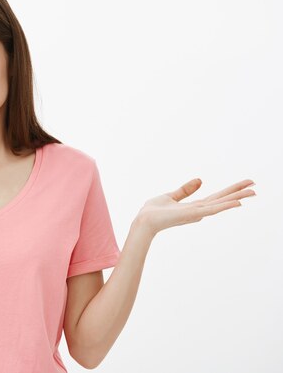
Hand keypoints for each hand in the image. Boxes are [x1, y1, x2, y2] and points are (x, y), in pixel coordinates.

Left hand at [135, 178, 255, 236]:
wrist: (144, 220)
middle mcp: (198, 211)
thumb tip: (201, 180)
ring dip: (237, 198)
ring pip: (220, 204)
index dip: (230, 191)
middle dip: (238, 193)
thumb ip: (185, 189)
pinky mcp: (192, 214)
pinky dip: (225, 206)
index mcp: (194, 206)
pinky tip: (237, 202)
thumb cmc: (153, 211)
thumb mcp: (171, 196)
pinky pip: (212, 209)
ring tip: (253, 192)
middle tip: (255, 185)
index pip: (216, 197)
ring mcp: (196, 213)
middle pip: (222, 200)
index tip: (244, 184)